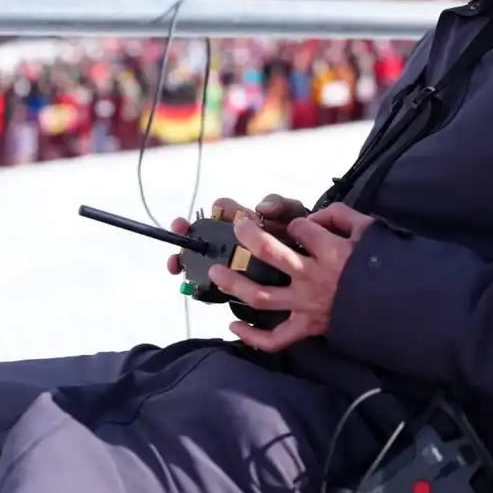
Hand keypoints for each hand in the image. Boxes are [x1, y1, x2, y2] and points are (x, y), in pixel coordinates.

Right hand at [165, 194, 308, 274]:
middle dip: (188, 231)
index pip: (226, 209)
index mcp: (249, 221)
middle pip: (205, 233)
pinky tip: (191, 286)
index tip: (216, 211)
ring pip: (203, 259)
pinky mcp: (238, 286)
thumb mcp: (295, 215)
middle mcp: (237, 241)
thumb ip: (280, 206)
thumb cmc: (304, 235)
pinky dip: (199, 285)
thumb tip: (261, 208)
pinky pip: (214, 285)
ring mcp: (235, 263)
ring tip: (175, 263)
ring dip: (186, 258)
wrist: (317, 268)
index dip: (219, 209)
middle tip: (180, 229)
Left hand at [212, 203, 375, 352]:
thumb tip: (313, 217)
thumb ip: (340, 216)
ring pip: (261, 295)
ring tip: (216, 272)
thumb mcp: (370, 231)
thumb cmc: (384, 268)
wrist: (397, 309)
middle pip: (269, 252)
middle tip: (237, 226)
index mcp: (330, 251)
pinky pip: (275, 338)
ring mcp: (306, 304)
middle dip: (247, 235)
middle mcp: (312, 276)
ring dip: (234, 283)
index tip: (299, 228)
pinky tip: (234, 325)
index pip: (299, 227)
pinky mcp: (306, 327)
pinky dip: (252, 337)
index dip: (295, 223)